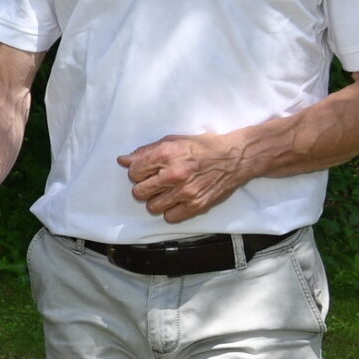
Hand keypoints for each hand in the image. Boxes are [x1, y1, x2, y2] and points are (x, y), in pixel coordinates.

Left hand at [119, 132, 252, 222]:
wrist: (235, 158)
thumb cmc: (204, 147)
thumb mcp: (173, 141)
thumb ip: (146, 152)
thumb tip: (123, 160)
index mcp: (166, 155)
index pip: (134, 172)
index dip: (137, 172)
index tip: (146, 172)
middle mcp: (173, 174)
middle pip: (139, 192)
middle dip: (144, 188)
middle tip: (156, 183)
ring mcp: (185, 192)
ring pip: (152, 207)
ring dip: (157, 200)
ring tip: (167, 192)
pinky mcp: (196, 205)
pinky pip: (170, 217)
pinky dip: (171, 211)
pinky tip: (177, 200)